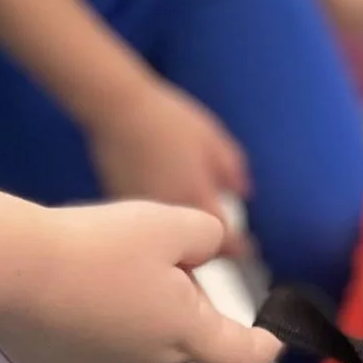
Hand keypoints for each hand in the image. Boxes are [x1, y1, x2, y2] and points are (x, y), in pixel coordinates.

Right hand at [0, 199, 280, 362]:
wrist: (13, 275)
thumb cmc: (94, 249)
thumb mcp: (168, 222)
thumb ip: (205, 236)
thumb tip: (201, 252)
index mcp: (187, 333)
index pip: (240, 354)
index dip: (261, 346)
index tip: (271, 342)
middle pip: (181, 332)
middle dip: (173, 297)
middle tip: (139, 254)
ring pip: (135, 337)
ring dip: (129, 309)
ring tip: (93, 268)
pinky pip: (92, 344)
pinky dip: (88, 321)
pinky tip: (64, 290)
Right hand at [86, 75, 252, 242]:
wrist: (116, 109)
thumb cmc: (166, 119)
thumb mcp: (211, 139)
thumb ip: (232, 170)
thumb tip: (244, 194)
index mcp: (196, 198)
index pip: (224, 240)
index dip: (239, 248)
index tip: (246, 248)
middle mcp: (169, 215)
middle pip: (193, 253)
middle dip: (207, 253)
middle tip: (217, 245)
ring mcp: (143, 215)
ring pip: (165, 248)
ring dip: (178, 249)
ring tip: (187, 236)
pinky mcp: (120, 209)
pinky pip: (144, 233)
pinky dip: (155, 234)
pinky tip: (157, 221)